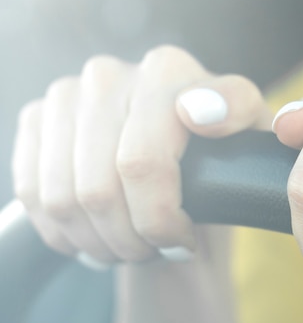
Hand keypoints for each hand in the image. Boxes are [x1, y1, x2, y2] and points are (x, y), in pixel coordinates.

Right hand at [12, 45, 271, 268]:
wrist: (177, 164)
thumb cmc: (222, 157)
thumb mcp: (249, 137)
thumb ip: (239, 111)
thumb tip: (197, 112)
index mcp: (166, 70)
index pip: (142, 163)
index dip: (160, 218)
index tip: (184, 239)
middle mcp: (110, 74)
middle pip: (100, 190)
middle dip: (134, 241)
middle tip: (160, 252)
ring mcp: (67, 95)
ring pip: (65, 200)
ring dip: (101, 242)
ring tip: (135, 249)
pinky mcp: (37, 119)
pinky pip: (34, 195)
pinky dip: (66, 233)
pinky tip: (98, 238)